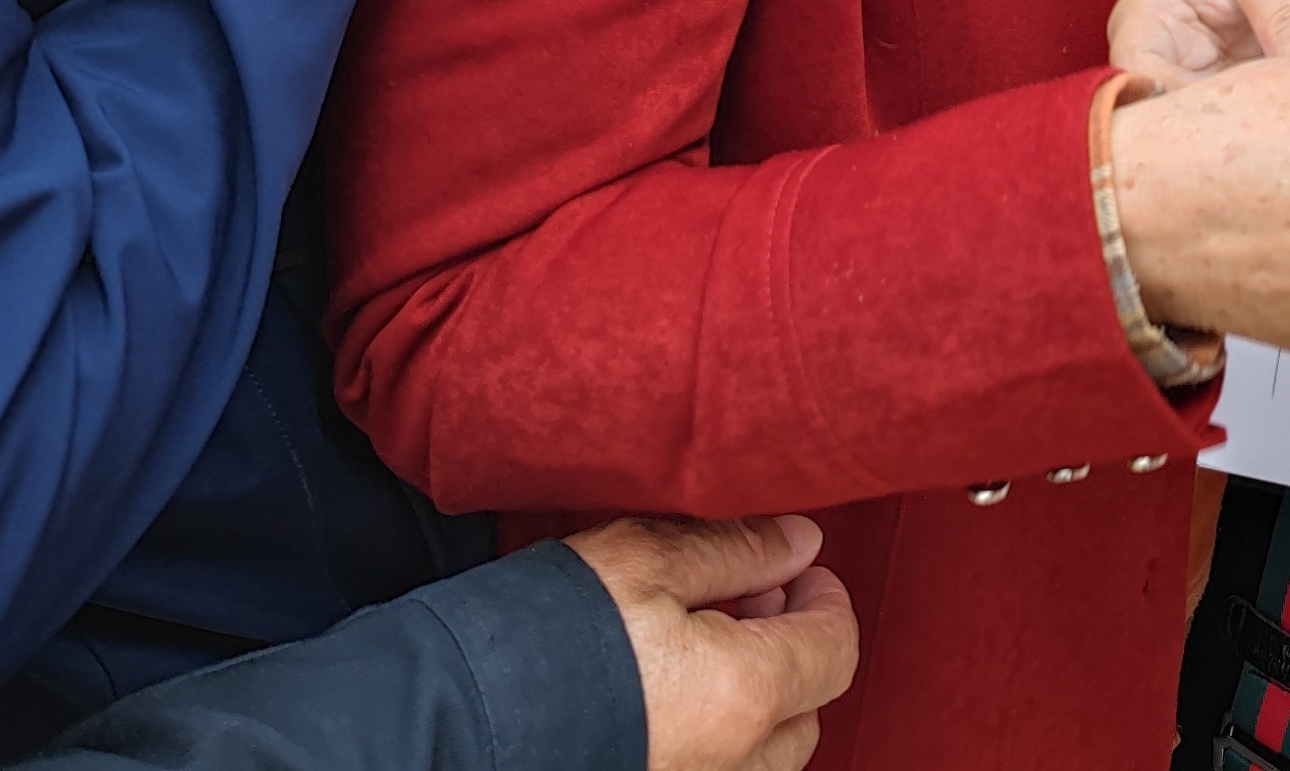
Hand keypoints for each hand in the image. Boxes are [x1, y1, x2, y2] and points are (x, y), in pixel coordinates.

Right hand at [567, 514, 859, 770]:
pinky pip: (713, 769)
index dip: (825, 598)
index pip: (835, 650)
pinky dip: (713, 733)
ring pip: (761, 754)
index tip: (799, 566)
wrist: (455, 714)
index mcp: (747, 695)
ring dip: (756, 700)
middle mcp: (731, 763)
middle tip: (751, 597)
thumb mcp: (647, 559)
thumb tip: (798, 542)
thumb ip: (736, 549)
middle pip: (806, 712)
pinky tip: (668, 690)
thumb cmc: (549, 631)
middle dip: (793, 650)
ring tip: (705, 643)